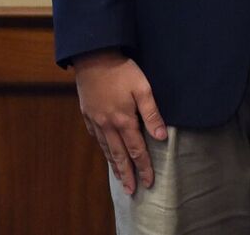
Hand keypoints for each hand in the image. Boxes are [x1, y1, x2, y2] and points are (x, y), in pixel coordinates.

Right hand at [74, 49, 167, 193]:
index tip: (148, 182)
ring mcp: (96, 121)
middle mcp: (108, 125)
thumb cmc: (122, 71)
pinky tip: (107, 153)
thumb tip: (161, 136)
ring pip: (107, 149)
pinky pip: (97, 138)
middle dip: (127, 174)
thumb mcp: (143, 88)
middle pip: (120, 155)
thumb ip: (152, 113)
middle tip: (132, 191)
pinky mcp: (88, 115)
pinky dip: (104, 149)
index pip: (136, 149)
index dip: (144, 166)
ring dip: (115, 165)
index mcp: (123, 120)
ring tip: (120, 178)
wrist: (93, 58)